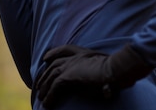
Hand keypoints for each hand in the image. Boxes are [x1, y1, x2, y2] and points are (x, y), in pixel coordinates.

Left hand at [36, 44, 152, 107]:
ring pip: (50, 76)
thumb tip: (107, 89)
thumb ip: (102, 74)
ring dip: (44, 87)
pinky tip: (47, 105)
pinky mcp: (67, 77)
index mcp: (84, 53)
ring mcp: (70, 66)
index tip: (45, 58)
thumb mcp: (107, 68)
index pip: (65, 50)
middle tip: (38, 84)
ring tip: (41, 97)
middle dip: (44, 74)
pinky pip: (53, 89)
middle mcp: (75, 57)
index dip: (54, 53)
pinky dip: (49, 97)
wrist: (115, 70)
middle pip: (53, 64)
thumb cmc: (117, 71)